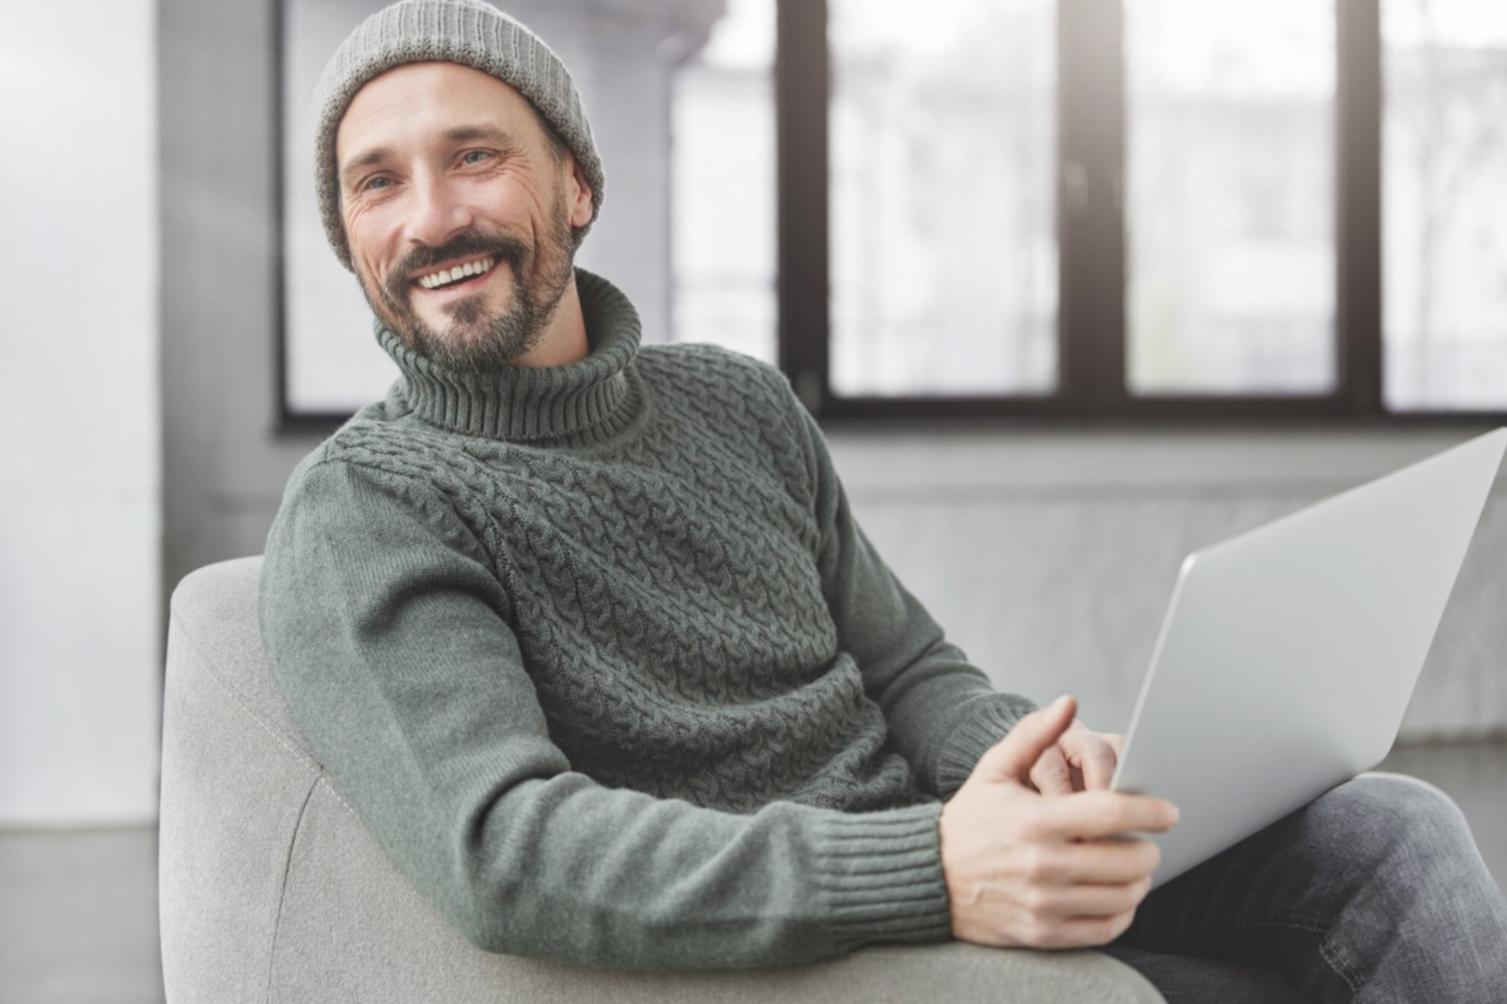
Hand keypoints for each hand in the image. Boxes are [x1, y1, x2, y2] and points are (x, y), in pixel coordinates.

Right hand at [938, 695, 1178, 950]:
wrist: (928, 876)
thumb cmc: (968, 820)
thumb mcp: (994, 770)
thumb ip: (1034, 734)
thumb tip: (1069, 703)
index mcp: (1036, 820)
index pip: (1111, 813)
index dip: (1150, 810)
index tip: (1169, 812)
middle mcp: (1044, 865)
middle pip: (1127, 860)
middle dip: (1148, 848)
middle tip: (1147, 840)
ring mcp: (1045, 903)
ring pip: (1122, 897)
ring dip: (1139, 880)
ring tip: (1134, 866)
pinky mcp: (1043, 933)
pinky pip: (1105, 928)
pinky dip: (1123, 912)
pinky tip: (1118, 896)